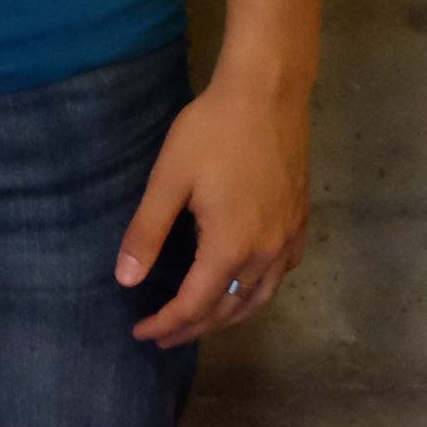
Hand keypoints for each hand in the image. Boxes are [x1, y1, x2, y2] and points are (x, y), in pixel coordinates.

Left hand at [112, 66, 311, 346]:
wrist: (268, 91)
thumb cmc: (213, 130)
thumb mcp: (169, 177)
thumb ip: (147, 232)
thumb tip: (125, 281)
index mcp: (230, 247)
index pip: (195, 305)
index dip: (166, 324)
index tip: (141, 333)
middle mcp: (265, 254)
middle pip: (228, 310)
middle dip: (193, 328)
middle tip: (163, 335)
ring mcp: (288, 239)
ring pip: (259, 298)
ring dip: (227, 317)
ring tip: (200, 321)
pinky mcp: (300, 221)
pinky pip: (280, 276)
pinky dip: (256, 293)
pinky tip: (244, 285)